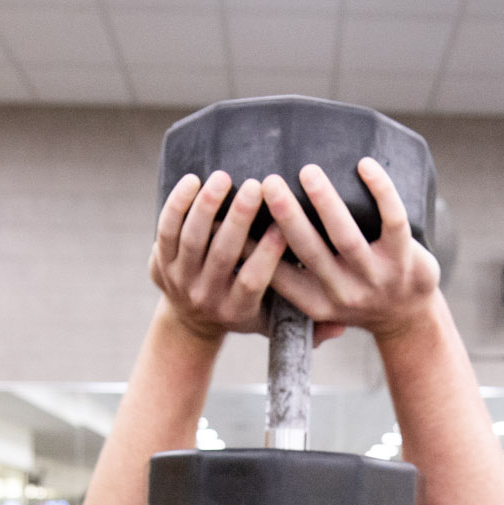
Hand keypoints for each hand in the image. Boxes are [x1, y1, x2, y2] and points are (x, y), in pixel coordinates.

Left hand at [149, 171, 292, 342]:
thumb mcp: (274, 324)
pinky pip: (165, 230)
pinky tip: (192, 180)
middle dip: (239, 219)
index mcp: (237, 310)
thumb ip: (308, 327)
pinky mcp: (160, 262)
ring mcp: (181, 278)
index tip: (284, 226)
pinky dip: (177, 205)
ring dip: (207, 206)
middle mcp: (207, 296)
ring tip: (224, 177)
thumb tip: (343, 326)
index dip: (267, 255)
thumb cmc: (244, 312)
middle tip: (256, 186)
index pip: (252, 282)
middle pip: (221, 256)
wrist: (191, 321)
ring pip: (192, 239)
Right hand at [262, 158, 440, 340]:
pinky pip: (393, 220)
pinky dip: (381, 190)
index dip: (255, 247)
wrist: (408, 317)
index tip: (235, 217)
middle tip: (267, 182)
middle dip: (286, 215)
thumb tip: (244, 233)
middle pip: (309, 252)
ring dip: (326, 202)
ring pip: (347, 236)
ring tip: (308, 172)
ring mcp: (376, 278)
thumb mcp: (320, 300)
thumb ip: (289, 276)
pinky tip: (365, 166)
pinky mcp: (407, 261)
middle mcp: (343, 294)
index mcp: (315, 302)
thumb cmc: (354, 296)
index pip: (278, 275)